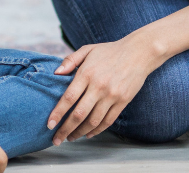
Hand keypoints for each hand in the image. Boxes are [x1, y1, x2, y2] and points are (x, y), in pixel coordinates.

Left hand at [46, 36, 165, 144]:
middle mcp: (99, 86)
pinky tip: (88, 134)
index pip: (68, 98)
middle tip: (56, 140)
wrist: (138, 52)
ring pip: (93, 121)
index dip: (57, 113)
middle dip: (65, 130)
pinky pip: (108, 121)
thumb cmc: (110, 51)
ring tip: (71, 138)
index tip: (49, 125)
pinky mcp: (123, 101)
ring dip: (80, 132)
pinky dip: (97, 130)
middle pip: (79, 114)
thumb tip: (56, 73)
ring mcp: (112, 95)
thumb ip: (70, 60)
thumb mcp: (88, 50)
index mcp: (87, 73)